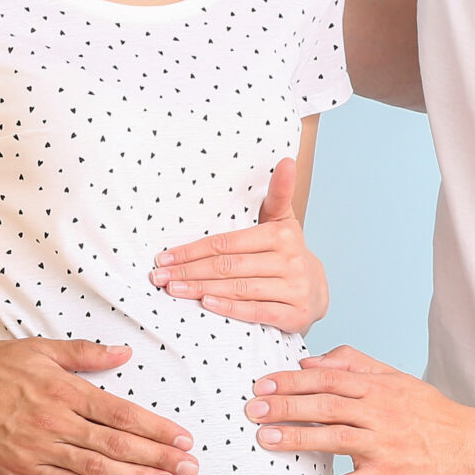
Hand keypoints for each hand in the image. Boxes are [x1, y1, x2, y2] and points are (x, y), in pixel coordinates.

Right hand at [0, 339, 199, 474]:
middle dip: (157, 456)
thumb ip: (82, 354)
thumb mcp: (36, 350)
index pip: (121, 412)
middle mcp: (55, 422)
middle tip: (189, 467)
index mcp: (63, 389)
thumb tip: (123, 354)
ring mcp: (39, 450)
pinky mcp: (22, 471)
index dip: (155, 428)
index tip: (182, 438)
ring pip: (97, 467)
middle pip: (117, 443)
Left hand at [149, 157, 328, 332]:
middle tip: (158, 276)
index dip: (193, 250)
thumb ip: (278, 192)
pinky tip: (206, 304)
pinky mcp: (296, 315)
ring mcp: (294, 288)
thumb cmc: (286, 251)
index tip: (164, 256)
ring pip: (239, 289)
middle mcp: (290, 260)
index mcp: (282, 233)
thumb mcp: (283, 220)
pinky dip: (230, 309)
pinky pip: (256, 312)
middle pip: (229, 266)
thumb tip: (285, 159)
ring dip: (202, 290)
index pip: (227, 242)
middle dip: (189, 272)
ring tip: (173, 290)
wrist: (316, 290)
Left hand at [248, 345, 474, 474]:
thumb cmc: (432, 415)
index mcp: (379, 388)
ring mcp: (384, 446)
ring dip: (296, 438)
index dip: (293, 380)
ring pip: (334, 438)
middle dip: (286, 405)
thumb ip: (357, 366)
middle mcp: (380, 413)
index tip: (264, 384)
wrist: (474, 448)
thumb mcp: (398, 380)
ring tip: (263, 439)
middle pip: (325, 404)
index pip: (329, 379)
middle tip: (252, 409)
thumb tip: (313, 361)